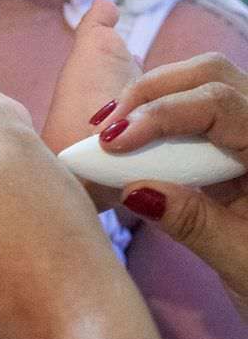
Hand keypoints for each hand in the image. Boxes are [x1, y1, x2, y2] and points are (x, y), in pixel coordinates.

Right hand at [98, 53, 247, 317]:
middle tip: (105, 131)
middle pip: (210, 75)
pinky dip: (163, 116)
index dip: (159, 114)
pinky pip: (202, 108)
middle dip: (149, 93)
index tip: (112, 142)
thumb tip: (134, 190)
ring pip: (205, 82)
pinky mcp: (243, 140)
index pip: (220, 104)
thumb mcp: (244, 263)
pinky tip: (135, 141)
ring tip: (112, 132)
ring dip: (153, 99)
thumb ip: (194, 223)